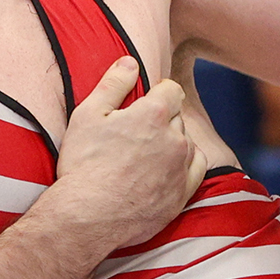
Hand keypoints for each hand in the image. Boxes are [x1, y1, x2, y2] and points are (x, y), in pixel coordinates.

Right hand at [42, 57, 205, 248]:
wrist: (88, 216)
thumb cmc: (83, 164)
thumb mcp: (87, 115)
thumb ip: (113, 84)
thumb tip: (130, 62)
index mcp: (155, 114)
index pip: (171, 89)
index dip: (158, 92)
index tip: (144, 102)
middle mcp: (176, 138)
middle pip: (177, 117)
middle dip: (161, 119)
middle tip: (135, 133)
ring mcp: (182, 168)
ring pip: (187, 143)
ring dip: (172, 142)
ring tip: (145, 155)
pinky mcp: (182, 194)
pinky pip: (196, 169)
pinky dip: (185, 165)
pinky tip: (166, 169)